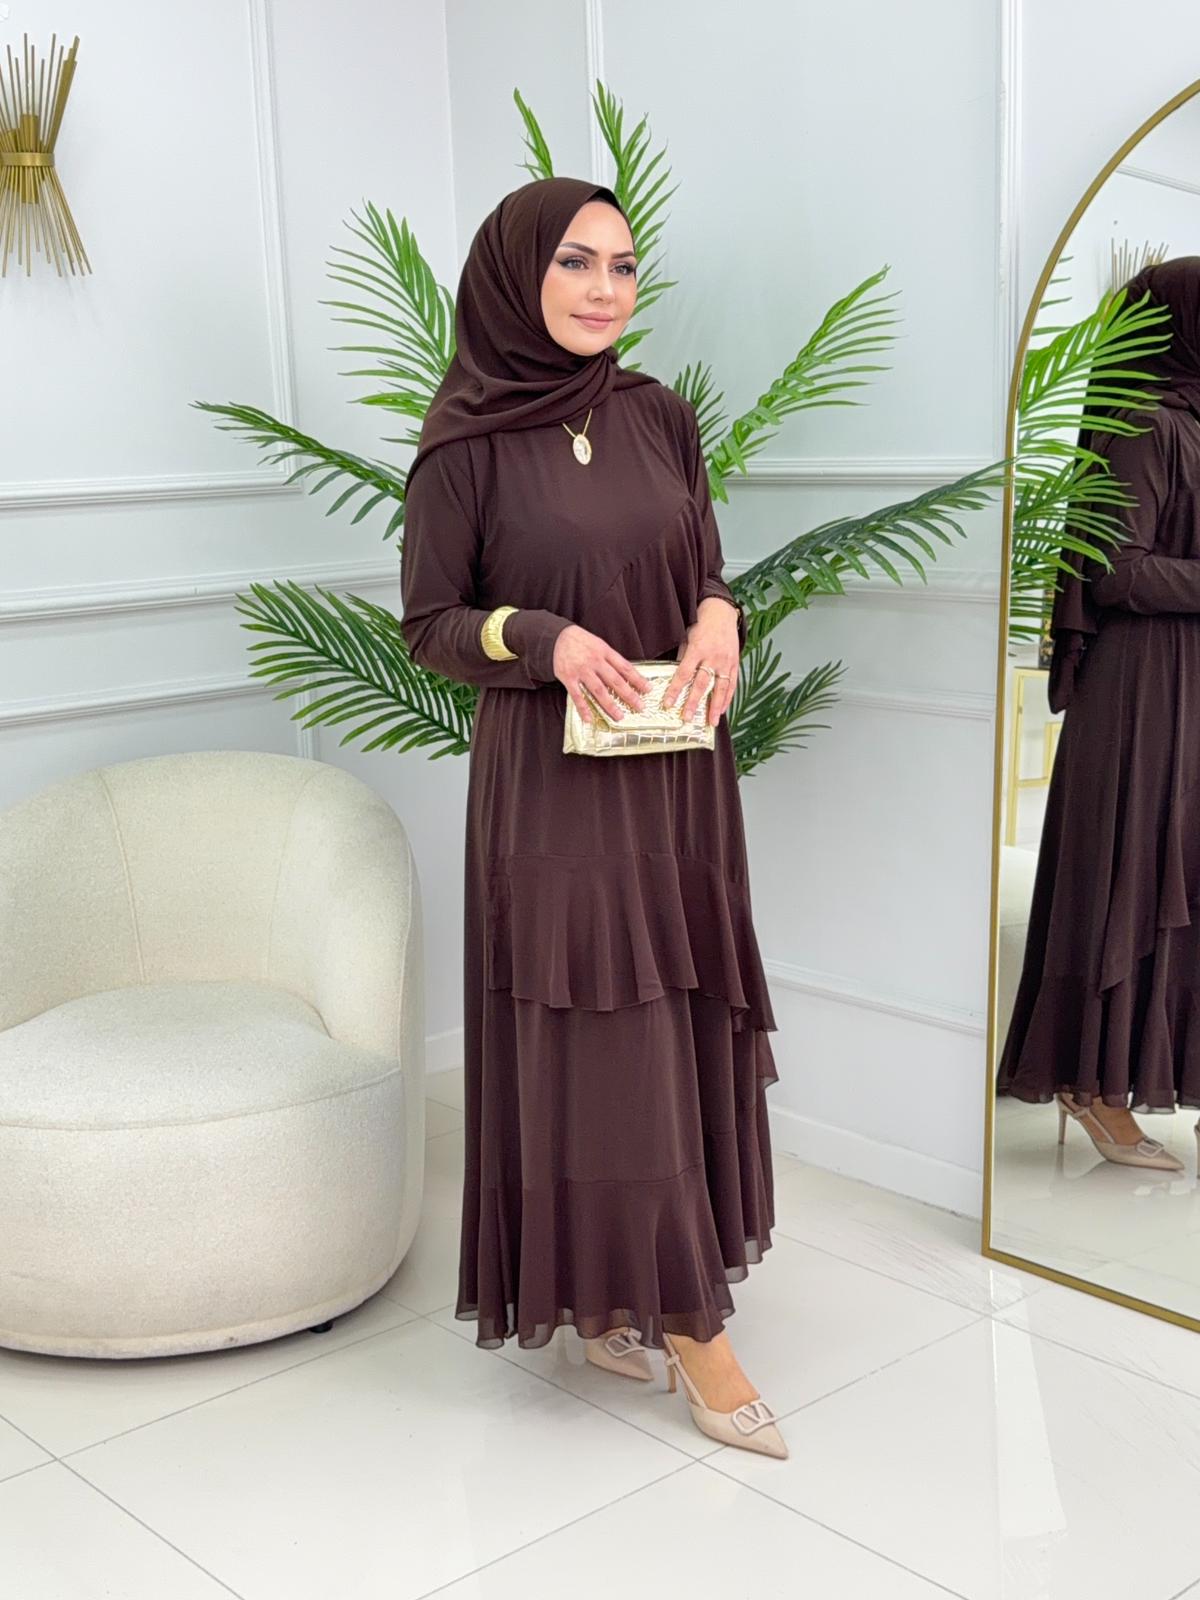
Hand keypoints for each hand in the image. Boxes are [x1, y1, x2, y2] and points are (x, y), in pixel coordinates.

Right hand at [553, 624, 652, 725]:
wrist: (557, 637)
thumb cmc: (581, 642)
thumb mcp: (599, 645)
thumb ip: (611, 659)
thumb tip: (626, 674)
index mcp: (604, 652)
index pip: (625, 667)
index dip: (637, 679)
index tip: (648, 689)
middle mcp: (595, 662)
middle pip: (615, 681)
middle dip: (629, 695)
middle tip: (640, 707)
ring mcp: (581, 671)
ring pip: (598, 690)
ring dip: (610, 705)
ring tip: (620, 716)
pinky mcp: (568, 678)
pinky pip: (577, 695)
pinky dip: (583, 708)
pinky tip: (589, 719)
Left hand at [662, 597, 739, 725]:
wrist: (722, 612)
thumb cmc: (701, 625)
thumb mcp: (687, 638)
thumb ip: (683, 658)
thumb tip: (678, 678)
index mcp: (697, 649)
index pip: (684, 673)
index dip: (675, 690)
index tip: (668, 704)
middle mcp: (713, 657)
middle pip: (702, 684)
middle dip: (694, 703)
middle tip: (687, 718)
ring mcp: (726, 661)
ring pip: (720, 687)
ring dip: (715, 706)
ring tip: (711, 722)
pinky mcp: (735, 663)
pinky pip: (732, 684)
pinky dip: (728, 698)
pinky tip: (722, 710)